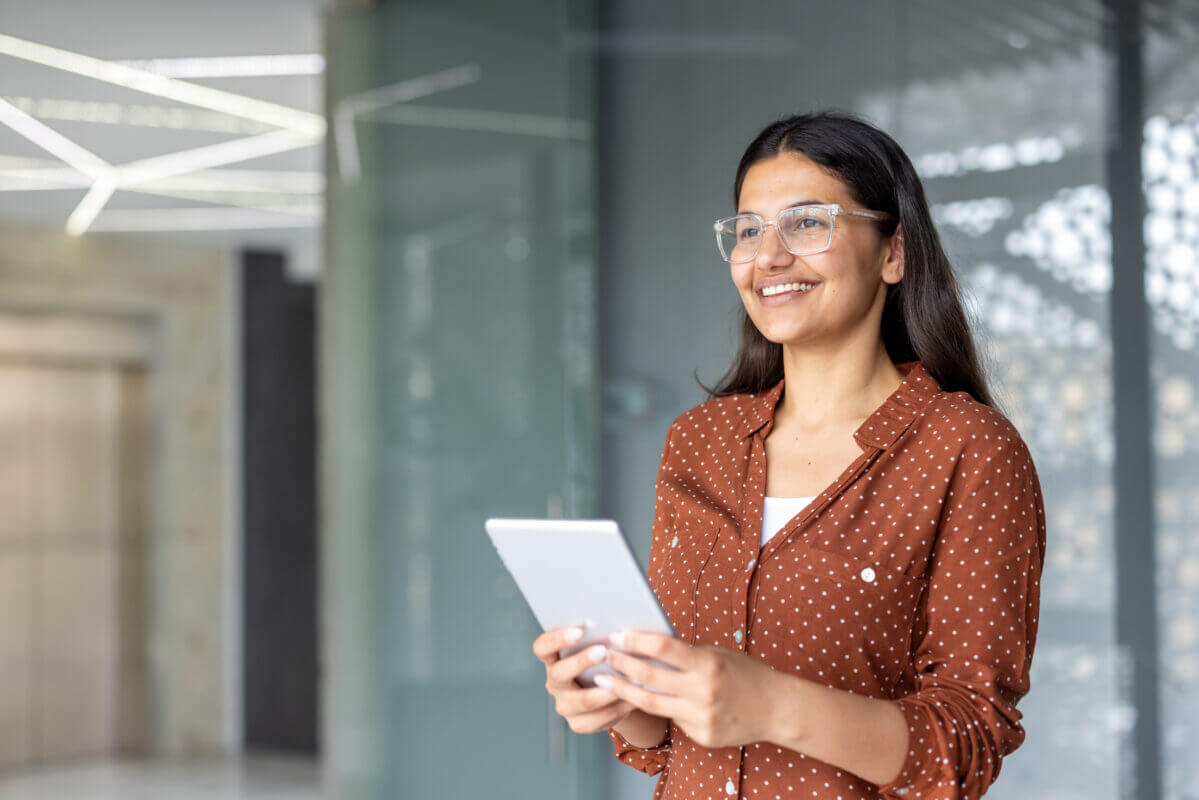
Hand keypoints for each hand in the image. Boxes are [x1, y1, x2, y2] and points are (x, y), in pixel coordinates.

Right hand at [532, 626, 636, 734]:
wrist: (610, 694)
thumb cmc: (603, 662)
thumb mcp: (598, 648)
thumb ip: (600, 639)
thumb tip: (619, 629)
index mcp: (552, 659)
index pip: (542, 648)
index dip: (556, 639)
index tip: (578, 631)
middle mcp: (554, 683)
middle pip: (559, 673)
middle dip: (581, 662)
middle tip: (603, 651)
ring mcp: (564, 705)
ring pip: (584, 700)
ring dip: (608, 689)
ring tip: (630, 678)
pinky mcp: (579, 724)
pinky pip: (600, 717)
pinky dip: (619, 706)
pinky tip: (635, 696)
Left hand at [598, 630, 780, 748]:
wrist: (776, 708)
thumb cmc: (744, 674)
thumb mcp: (716, 655)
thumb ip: (685, 655)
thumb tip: (644, 648)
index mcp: (707, 664)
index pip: (663, 647)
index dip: (635, 640)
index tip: (616, 635)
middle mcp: (703, 692)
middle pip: (649, 678)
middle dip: (621, 666)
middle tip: (602, 659)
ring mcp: (701, 717)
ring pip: (651, 704)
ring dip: (624, 691)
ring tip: (605, 682)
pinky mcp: (702, 736)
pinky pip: (673, 720)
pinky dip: (662, 708)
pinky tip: (649, 701)